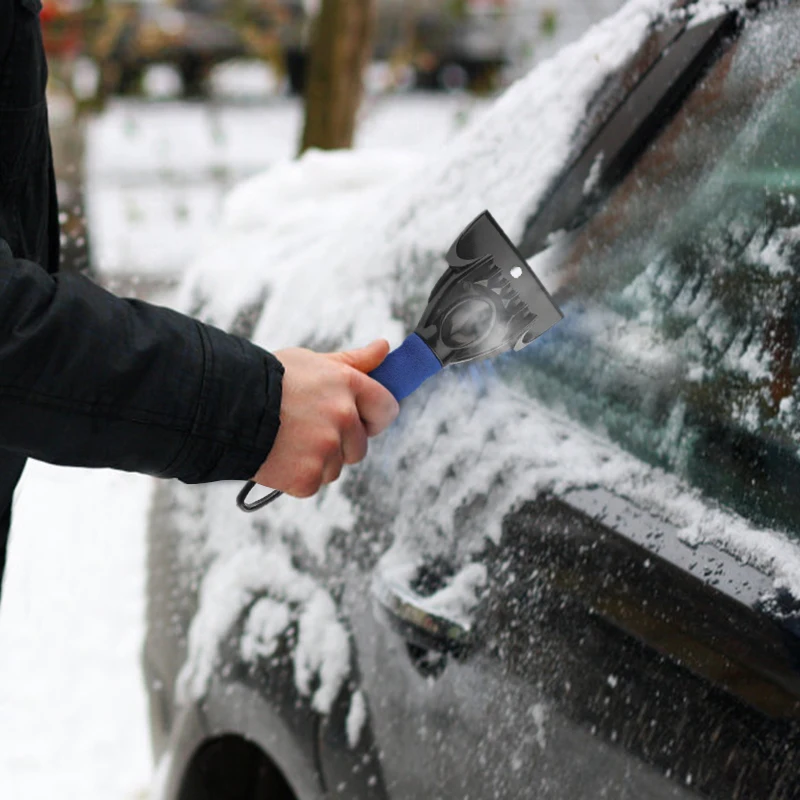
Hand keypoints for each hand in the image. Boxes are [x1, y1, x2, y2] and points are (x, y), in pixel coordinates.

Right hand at [252, 339, 399, 496]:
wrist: (223, 406)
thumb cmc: (267, 379)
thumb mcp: (311, 362)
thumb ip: (353, 361)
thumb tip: (384, 348)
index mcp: (347, 384)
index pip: (387, 408)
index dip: (374, 416)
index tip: (361, 420)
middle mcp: (342, 416)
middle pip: (360, 445)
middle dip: (340, 442)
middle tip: (307, 429)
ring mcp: (326, 448)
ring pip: (336, 467)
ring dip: (318, 461)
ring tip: (287, 441)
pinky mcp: (308, 476)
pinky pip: (313, 483)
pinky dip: (297, 477)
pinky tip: (278, 457)